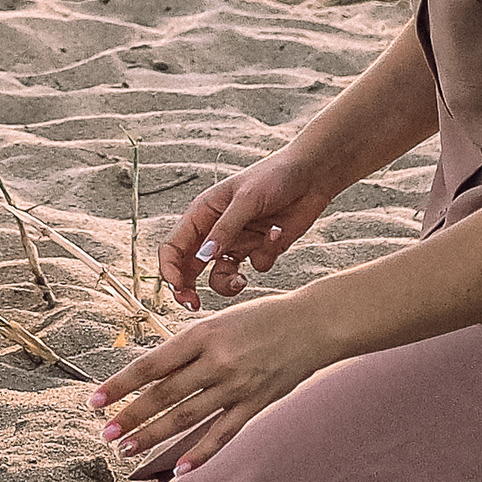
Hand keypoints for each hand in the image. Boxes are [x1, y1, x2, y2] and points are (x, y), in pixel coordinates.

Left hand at [92, 289, 330, 473]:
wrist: (313, 324)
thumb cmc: (261, 318)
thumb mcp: (218, 322)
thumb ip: (187, 348)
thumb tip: (150, 376)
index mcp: (203, 333)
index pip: (152, 364)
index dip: (121, 384)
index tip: (95, 400)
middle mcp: (218, 360)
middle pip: (164, 394)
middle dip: (131, 416)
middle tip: (106, 433)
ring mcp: (238, 385)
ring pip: (187, 417)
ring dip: (154, 436)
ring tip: (128, 449)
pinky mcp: (257, 403)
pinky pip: (224, 433)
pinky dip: (201, 453)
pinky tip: (180, 468)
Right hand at [159, 146, 336, 306]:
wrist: (311, 176)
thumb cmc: (274, 176)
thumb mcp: (246, 200)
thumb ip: (225, 230)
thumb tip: (203, 257)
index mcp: (203, 213)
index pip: (173, 247)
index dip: (170, 269)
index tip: (178, 288)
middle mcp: (216, 230)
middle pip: (190, 268)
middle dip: (189, 288)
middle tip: (194, 305)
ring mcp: (238, 241)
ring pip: (221, 275)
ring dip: (229, 282)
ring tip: (242, 280)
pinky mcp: (260, 248)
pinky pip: (256, 266)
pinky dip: (266, 255)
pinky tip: (277, 232)